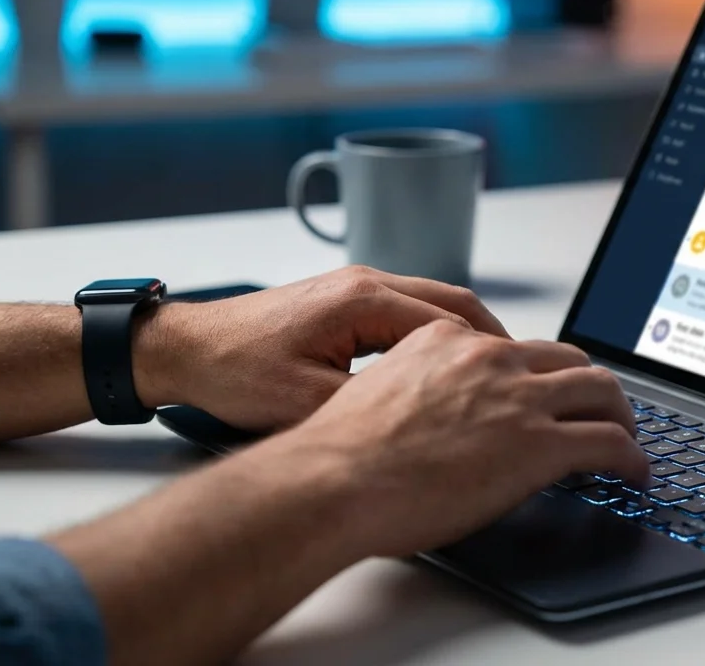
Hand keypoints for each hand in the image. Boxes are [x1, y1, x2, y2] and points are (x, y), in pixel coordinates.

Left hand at [136, 266, 507, 430]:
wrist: (186, 350)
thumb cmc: (234, 371)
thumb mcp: (307, 403)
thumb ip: (373, 407)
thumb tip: (427, 421)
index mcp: (364, 299)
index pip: (453, 320)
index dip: (490, 356)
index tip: (516, 384)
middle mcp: (367, 281)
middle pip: (454, 303)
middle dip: (493, 341)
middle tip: (519, 379)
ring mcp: (356, 286)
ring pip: (434, 304)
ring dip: (466, 337)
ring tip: (490, 377)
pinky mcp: (345, 299)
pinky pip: (409, 311)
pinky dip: (436, 336)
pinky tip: (443, 368)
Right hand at [286, 319, 648, 557]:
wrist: (335, 481)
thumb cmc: (340, 454)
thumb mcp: (381, 394)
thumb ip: (420, 391)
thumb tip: (435, 418)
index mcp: (448, 341)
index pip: (515, 347)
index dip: (539, 373)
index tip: (545, 391)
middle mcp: (490, 359)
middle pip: (568, 359)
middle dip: (590, 385)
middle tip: (600, 409)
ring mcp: (520, 399)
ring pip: (601, 390)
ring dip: (621, 415)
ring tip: (627, 438)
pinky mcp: (540, 445)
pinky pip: (610, 443)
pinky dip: (632, 457)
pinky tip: (635, 473)